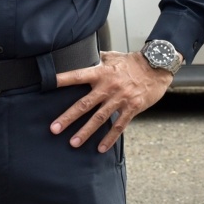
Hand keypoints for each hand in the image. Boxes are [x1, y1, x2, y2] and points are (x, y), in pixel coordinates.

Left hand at [49, 50, 172, 152]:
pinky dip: (109, 138)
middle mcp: (108, 87)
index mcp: (101, 73)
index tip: (47, 83)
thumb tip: (87, 55)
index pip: (77, 76)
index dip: (62, 79)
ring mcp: (120, 99)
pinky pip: (119, 126)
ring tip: (73, 143)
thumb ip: (98, 59)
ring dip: (85, 132)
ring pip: (99, 118)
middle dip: (68, 117)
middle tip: (54, 129)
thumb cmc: (133, 62)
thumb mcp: (113, 56)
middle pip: (84, 104)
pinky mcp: (132, 108)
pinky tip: (100, 148)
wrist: (156, 67)